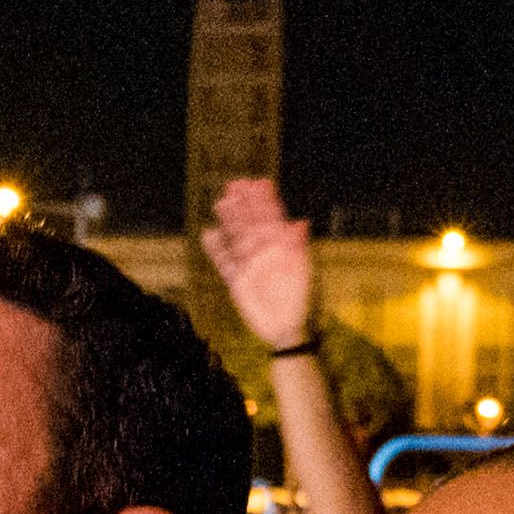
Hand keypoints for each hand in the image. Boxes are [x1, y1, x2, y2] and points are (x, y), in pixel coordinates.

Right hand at [200, 176, 315, 352]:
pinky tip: (209, 234)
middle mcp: (266, 253)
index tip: (260, 182)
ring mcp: (250, 265)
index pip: (273, 219)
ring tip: (222, 202)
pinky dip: (216, 249)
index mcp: (284, 248)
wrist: (286, 330)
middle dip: (245, 204)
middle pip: (252, 224)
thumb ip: (299, 247)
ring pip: (237, 238)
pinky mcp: (237, 281)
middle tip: (236, 184)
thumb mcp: (303, 272)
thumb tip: (300, 223)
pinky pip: (225, 262)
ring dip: (230, 220)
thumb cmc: (301, 301)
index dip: (266, 201)